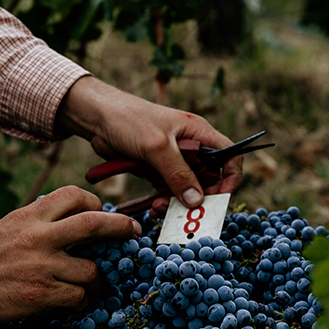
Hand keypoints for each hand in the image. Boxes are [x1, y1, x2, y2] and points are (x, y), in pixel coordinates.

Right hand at [0, 186, 140, 327]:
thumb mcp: (10, 226)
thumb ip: (40, 221)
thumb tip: (76, 221)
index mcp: (29, 215)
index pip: (73, 195)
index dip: (94, 203)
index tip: (101, 213)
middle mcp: (38, 236)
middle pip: (93, 224)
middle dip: (120, 227)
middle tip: (132, 232)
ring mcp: (40, 266)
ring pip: (90, 270)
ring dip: (94, 279)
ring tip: (85, 284)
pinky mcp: (39, 294)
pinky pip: (78, 296)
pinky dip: (80, 300)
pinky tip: (71, 301)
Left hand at [56, 76, 242, 213]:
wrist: (97, 118)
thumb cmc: (129, 119)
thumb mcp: (156, 146)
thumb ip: (177, 173)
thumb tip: (196, 201)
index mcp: (199, 132)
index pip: (229, 155)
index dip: (231, 177)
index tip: (221, 197)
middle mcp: (190, 147)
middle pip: (209, 178)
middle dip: (199, 197)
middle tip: (184, 210)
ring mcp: (173, 160)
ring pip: (186, 189)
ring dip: (176, 203)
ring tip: (159, 209)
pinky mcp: (156, 170)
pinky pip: (167, 191)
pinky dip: (162, 202)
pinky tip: (152, 208)